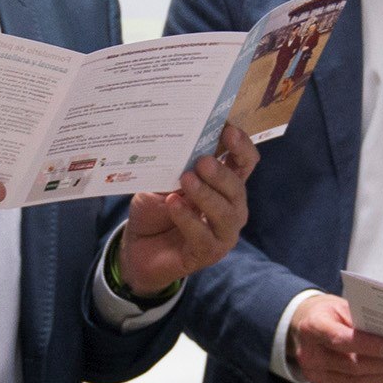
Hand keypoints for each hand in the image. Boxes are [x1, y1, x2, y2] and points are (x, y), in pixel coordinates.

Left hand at [118, 125, 258, 295]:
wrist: (138, 248)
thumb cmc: (155, 209)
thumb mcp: (162, 180)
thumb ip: (174, 165)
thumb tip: (177, 139)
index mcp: (224, 184)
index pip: (245, 162)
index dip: (242, 146)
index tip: (228, 130)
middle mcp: (231, 207)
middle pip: (237, 187)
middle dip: (221, 173)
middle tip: (202, 161)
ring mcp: (222, 232)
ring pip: (226, 213)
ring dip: (206, 195)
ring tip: (186, 179)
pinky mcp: (208, 253)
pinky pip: (203, 236)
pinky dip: (188, 219)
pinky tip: (174, 205)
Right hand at [288, 294, 382, 382]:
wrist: (301, 327)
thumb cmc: (327, 313)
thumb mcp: (342, 305)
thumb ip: (365, 319)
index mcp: (313, 327)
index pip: (342, 340)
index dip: (370, 346)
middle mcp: (311, 354)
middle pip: (354, 365)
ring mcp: (316, 374)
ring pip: (358, 381)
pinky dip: (380, 382)